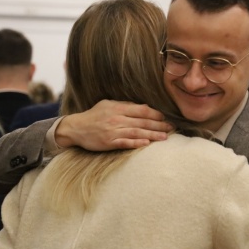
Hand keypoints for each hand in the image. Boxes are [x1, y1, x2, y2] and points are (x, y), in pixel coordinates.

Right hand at [55, 100, 172, 149]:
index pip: (142, 110)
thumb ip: (125, 106)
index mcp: (118, 108)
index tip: (166, 117)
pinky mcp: (109, 142)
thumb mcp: (108, 105)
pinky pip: (125, 142)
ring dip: (152, 134)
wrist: (76, 128)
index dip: (156, 114)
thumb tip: (144, 107)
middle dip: (159, 124)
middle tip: (172, 127)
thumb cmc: (93, 116)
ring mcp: (113, 131)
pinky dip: (136, 142)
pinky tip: (146, 143)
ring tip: (165, 137)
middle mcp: (117, 119)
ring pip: (137, 132)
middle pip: (142, 121)